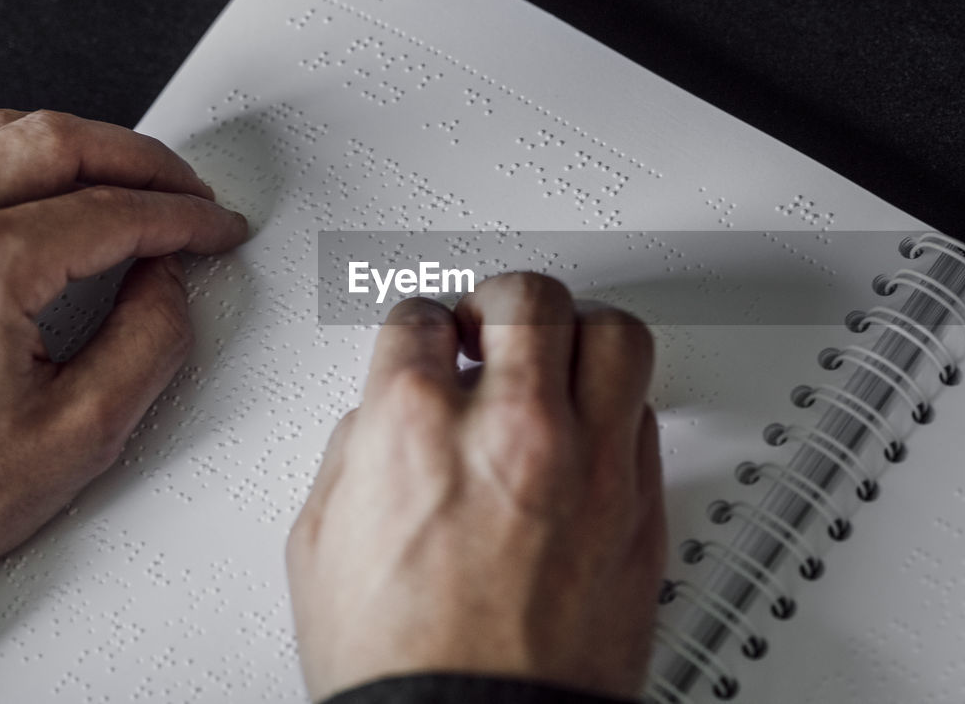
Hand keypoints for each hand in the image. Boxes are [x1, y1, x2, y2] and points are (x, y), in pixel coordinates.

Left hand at [0, 109, 248, 585]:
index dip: (184, 217)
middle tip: (190, 192)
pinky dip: (25, 158)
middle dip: (145, 162)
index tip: (214, 228)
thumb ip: (150, 340)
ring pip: (6, 133)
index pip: (114, 211)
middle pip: (62, 143)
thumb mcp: (82, 432)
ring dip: (85, 148)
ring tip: (134, 181)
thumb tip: (167, 282)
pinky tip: (58, 187)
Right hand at [287, 274, 666, 699]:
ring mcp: (588, 466)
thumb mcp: (319, 546)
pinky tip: (588, 427)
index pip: (421, 319)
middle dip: (498, 301)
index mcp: (415, 428)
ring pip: (614, 336)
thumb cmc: (400, 665)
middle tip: (489, 322)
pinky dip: (614, 408)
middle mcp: (511, 431)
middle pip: (527, 300)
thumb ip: (353, 454)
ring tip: (558, 352)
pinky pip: (645, 417)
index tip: (426, 338)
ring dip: (578, 332)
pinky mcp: (641, 510)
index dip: (418, 325)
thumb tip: (382, 419)